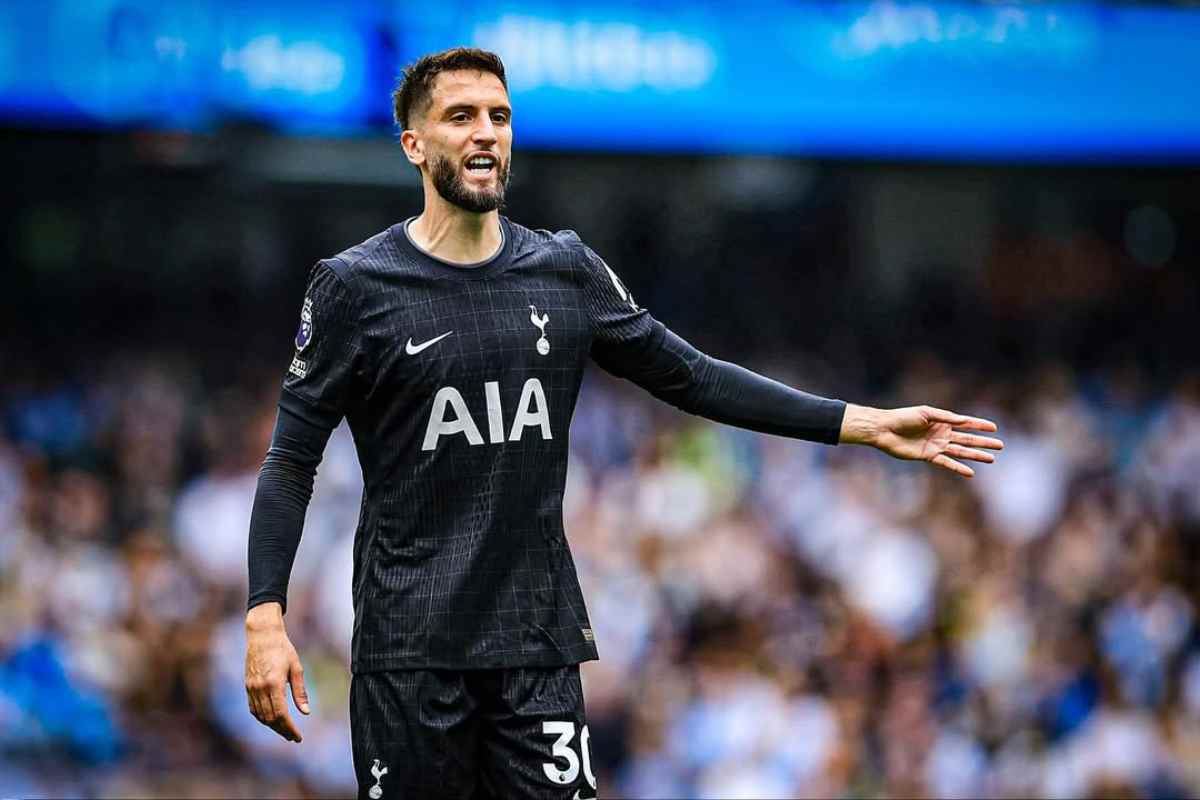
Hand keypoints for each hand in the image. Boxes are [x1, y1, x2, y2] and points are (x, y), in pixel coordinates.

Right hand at [245, 603, 309, 741]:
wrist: (262, 636)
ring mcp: (251, 688)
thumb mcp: (297, 668)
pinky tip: (271, 720)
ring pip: (261, 716)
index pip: (281, 714)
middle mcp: (260, 688)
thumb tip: (306, 712)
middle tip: (293, 737)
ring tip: (285, 731)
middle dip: (282, 730)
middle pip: (270, 718)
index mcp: (274, 683)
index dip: (289, 728)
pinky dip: (262, 718)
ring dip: (272, 726)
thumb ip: (300, 692)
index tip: (298, 737)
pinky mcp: (247, 686)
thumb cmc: (283, 649)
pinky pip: (253, 709)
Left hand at [843, 404, 1002, 477]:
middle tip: (1000, 445)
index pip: (965, 423)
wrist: (885, 429)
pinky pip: (946, 463)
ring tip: (992, 459)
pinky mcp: (928, 456)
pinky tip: (970, 472)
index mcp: (942, 421)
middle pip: (967, 439)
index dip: (980, 425)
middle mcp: (942, 434)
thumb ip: (945, 417)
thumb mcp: (926, 413)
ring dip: (976, 455)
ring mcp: (936, 446)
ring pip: (961, 451)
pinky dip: (958, 468)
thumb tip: (964, 421)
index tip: (995, 428)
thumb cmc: (903, 417)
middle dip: (984, 442)